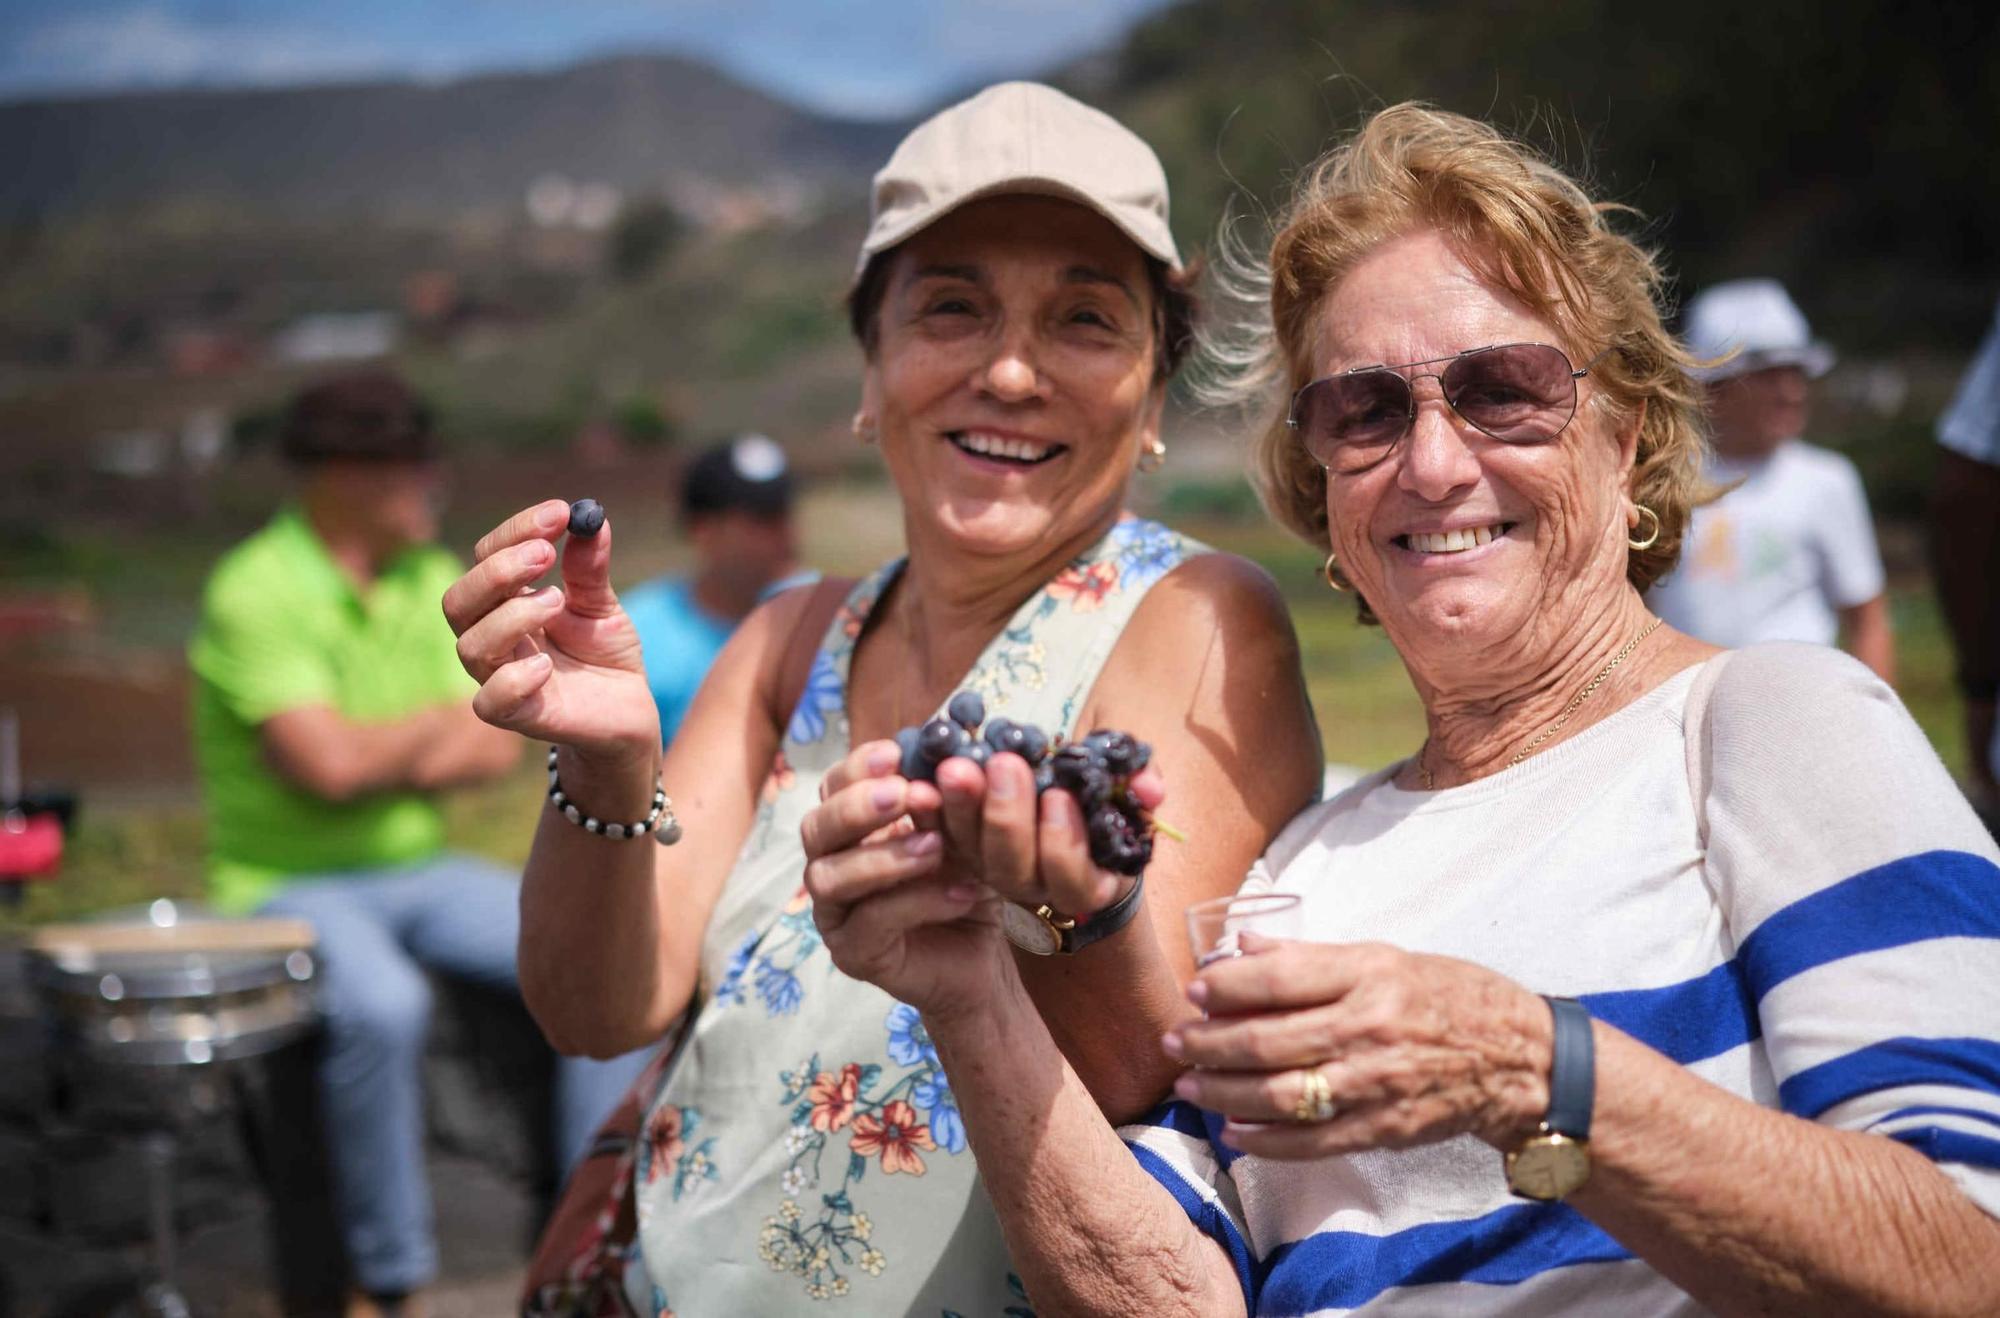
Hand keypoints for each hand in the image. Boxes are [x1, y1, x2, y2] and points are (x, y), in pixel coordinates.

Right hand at [441, 499, 658, 761]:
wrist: (629, 713)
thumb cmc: (604, 656)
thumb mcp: (603, 605)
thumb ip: (590, 569)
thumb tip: (590, 519)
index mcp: (506, 603)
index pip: (486, 557)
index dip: (516, 531)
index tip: (560, 513)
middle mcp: (494, 639)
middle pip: (458, 601)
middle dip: (499, 570)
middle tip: (547, 553)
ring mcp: (502, 678)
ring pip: (470, 646)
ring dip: (512, 616)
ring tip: (557, 601)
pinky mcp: (521, 717)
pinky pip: (489, 703)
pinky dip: (512, 679)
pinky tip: (546, 664)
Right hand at [802, 741, 1005, 1017]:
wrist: (981, 956)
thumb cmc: (963, 882)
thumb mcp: (960, 834)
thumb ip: (944, 803)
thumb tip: (948, 762)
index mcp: (850, 828)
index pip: (832, 787)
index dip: (857, 768)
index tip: (895, 753)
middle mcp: (830, 866)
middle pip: (814, 829)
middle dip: (858, 807)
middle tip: (905, 794)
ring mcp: (835, 914)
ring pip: (828, 878)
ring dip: (883, 856)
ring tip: (935, 846)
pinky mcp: (853, 954)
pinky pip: (870, 922)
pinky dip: (918, 901)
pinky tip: (961, 892)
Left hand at [929, 750, 1164, 918]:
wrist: (1069, 821)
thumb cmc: (1105, 810)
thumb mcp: (1129, 798)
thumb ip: (1141, 788)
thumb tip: (1150, 788)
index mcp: (1085, 884)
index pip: (1072, 880)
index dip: (1064, 845)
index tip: (1059, 797)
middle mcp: (1034, 888)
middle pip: (1013, 869)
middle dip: (1007, 817)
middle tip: (1005, 764)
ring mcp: (993, 872)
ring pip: (971, 854)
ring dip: (962, 809)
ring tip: (957, 765)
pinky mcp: (959, 850)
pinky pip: (939, 835)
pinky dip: (929, 809)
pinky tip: (918, 779)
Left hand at [1163, 935, 1551, 1158]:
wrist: (1521, 1061)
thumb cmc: (1449, 998)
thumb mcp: (1386, 957)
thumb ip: (1311, 956)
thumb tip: (1243, 946)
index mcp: (1369, 974)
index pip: (1280, 977)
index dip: (1227, 986)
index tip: (1195, 991)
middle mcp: (1369, 1026)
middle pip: (1269, 1039)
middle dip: (1210, 1043)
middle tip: (1175, 1043)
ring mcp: (1376, 1082)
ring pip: (1281, 1093)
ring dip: (1225, 1093)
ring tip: (1190, 1086)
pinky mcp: (1384, 1128)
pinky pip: (1312, 1140)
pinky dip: (1266, 1140)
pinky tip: (1235, 1131)